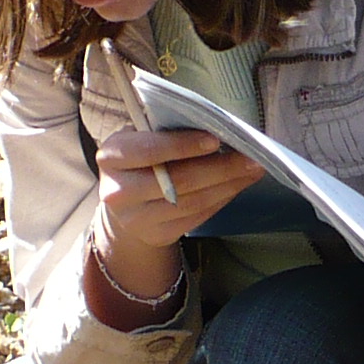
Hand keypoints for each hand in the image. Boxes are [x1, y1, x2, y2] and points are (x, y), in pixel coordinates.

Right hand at [95, 125, 268, 251]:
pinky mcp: (156, 236)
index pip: (149, 151)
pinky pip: (197, 217)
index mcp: (112, 156)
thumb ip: (166, 130)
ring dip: (228, 185)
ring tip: (252, 171)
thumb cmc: (139, 158)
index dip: (183, 145)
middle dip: (220, 168)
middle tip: (251, 157)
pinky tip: (236, 186)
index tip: (215, 140)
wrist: (124, 201)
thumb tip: (216, 127)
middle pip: (178, 181)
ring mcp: (136, 219)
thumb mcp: (140, 136)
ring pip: (192, 201)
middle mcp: (118, 191)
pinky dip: (220, 200)